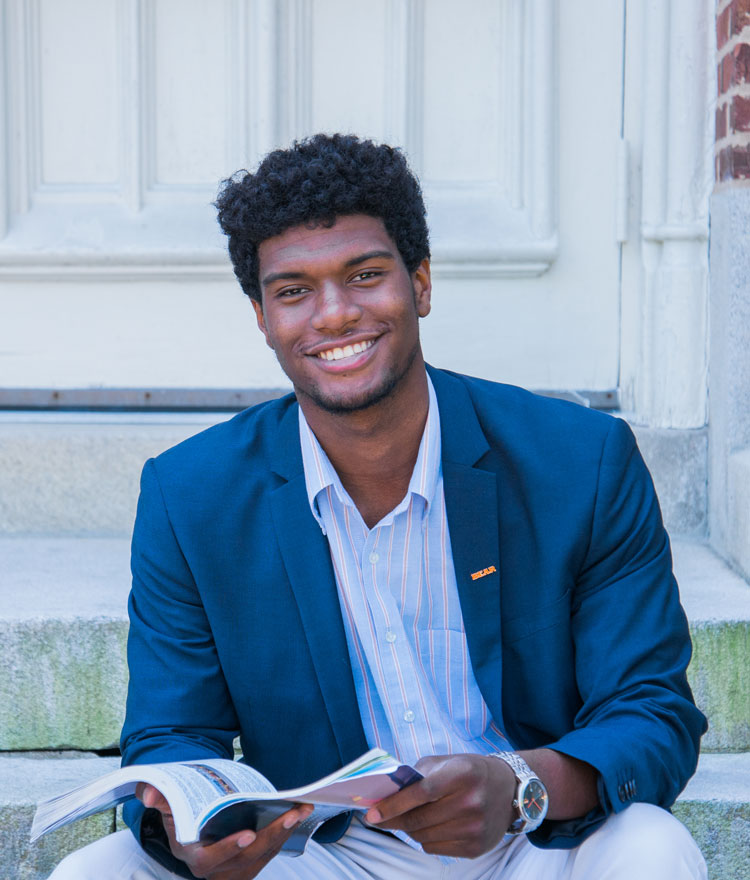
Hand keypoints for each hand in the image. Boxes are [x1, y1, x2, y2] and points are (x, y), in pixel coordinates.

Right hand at [136, 783, 313, 879]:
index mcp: (194, 856)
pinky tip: (299, 813)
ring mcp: (235, 869)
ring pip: (263, 854)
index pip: (211, 859)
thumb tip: (150, 793)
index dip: (228, 848)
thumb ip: (159, 798)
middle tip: (291, 814)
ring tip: (302, 809)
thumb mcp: (165, 806)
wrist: (190, 827)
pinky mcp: (250, 863)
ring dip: (285, 832)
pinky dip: (285, 833)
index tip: (248, 833)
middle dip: (272, 835)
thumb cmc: (178, 814)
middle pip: (248, 857)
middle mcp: (216, 869)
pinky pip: (270, 850)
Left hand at [364, 754, 515, 858]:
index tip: (372, 813)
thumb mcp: (448, 761)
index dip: (393, 804)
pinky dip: (426, 839)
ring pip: (424, 837)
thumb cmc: (470, 772)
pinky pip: (436, 849)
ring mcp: (474, 828)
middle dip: (394, 820)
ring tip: (409, 818)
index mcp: (461, 774)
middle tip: (379, 818)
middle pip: (419, 819)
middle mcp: (470, 802)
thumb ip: (419, 774)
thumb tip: (387, 793)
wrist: (509, 790)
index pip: (420, 793)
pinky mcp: (476, 847)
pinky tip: (431, 826)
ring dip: (410, 829)